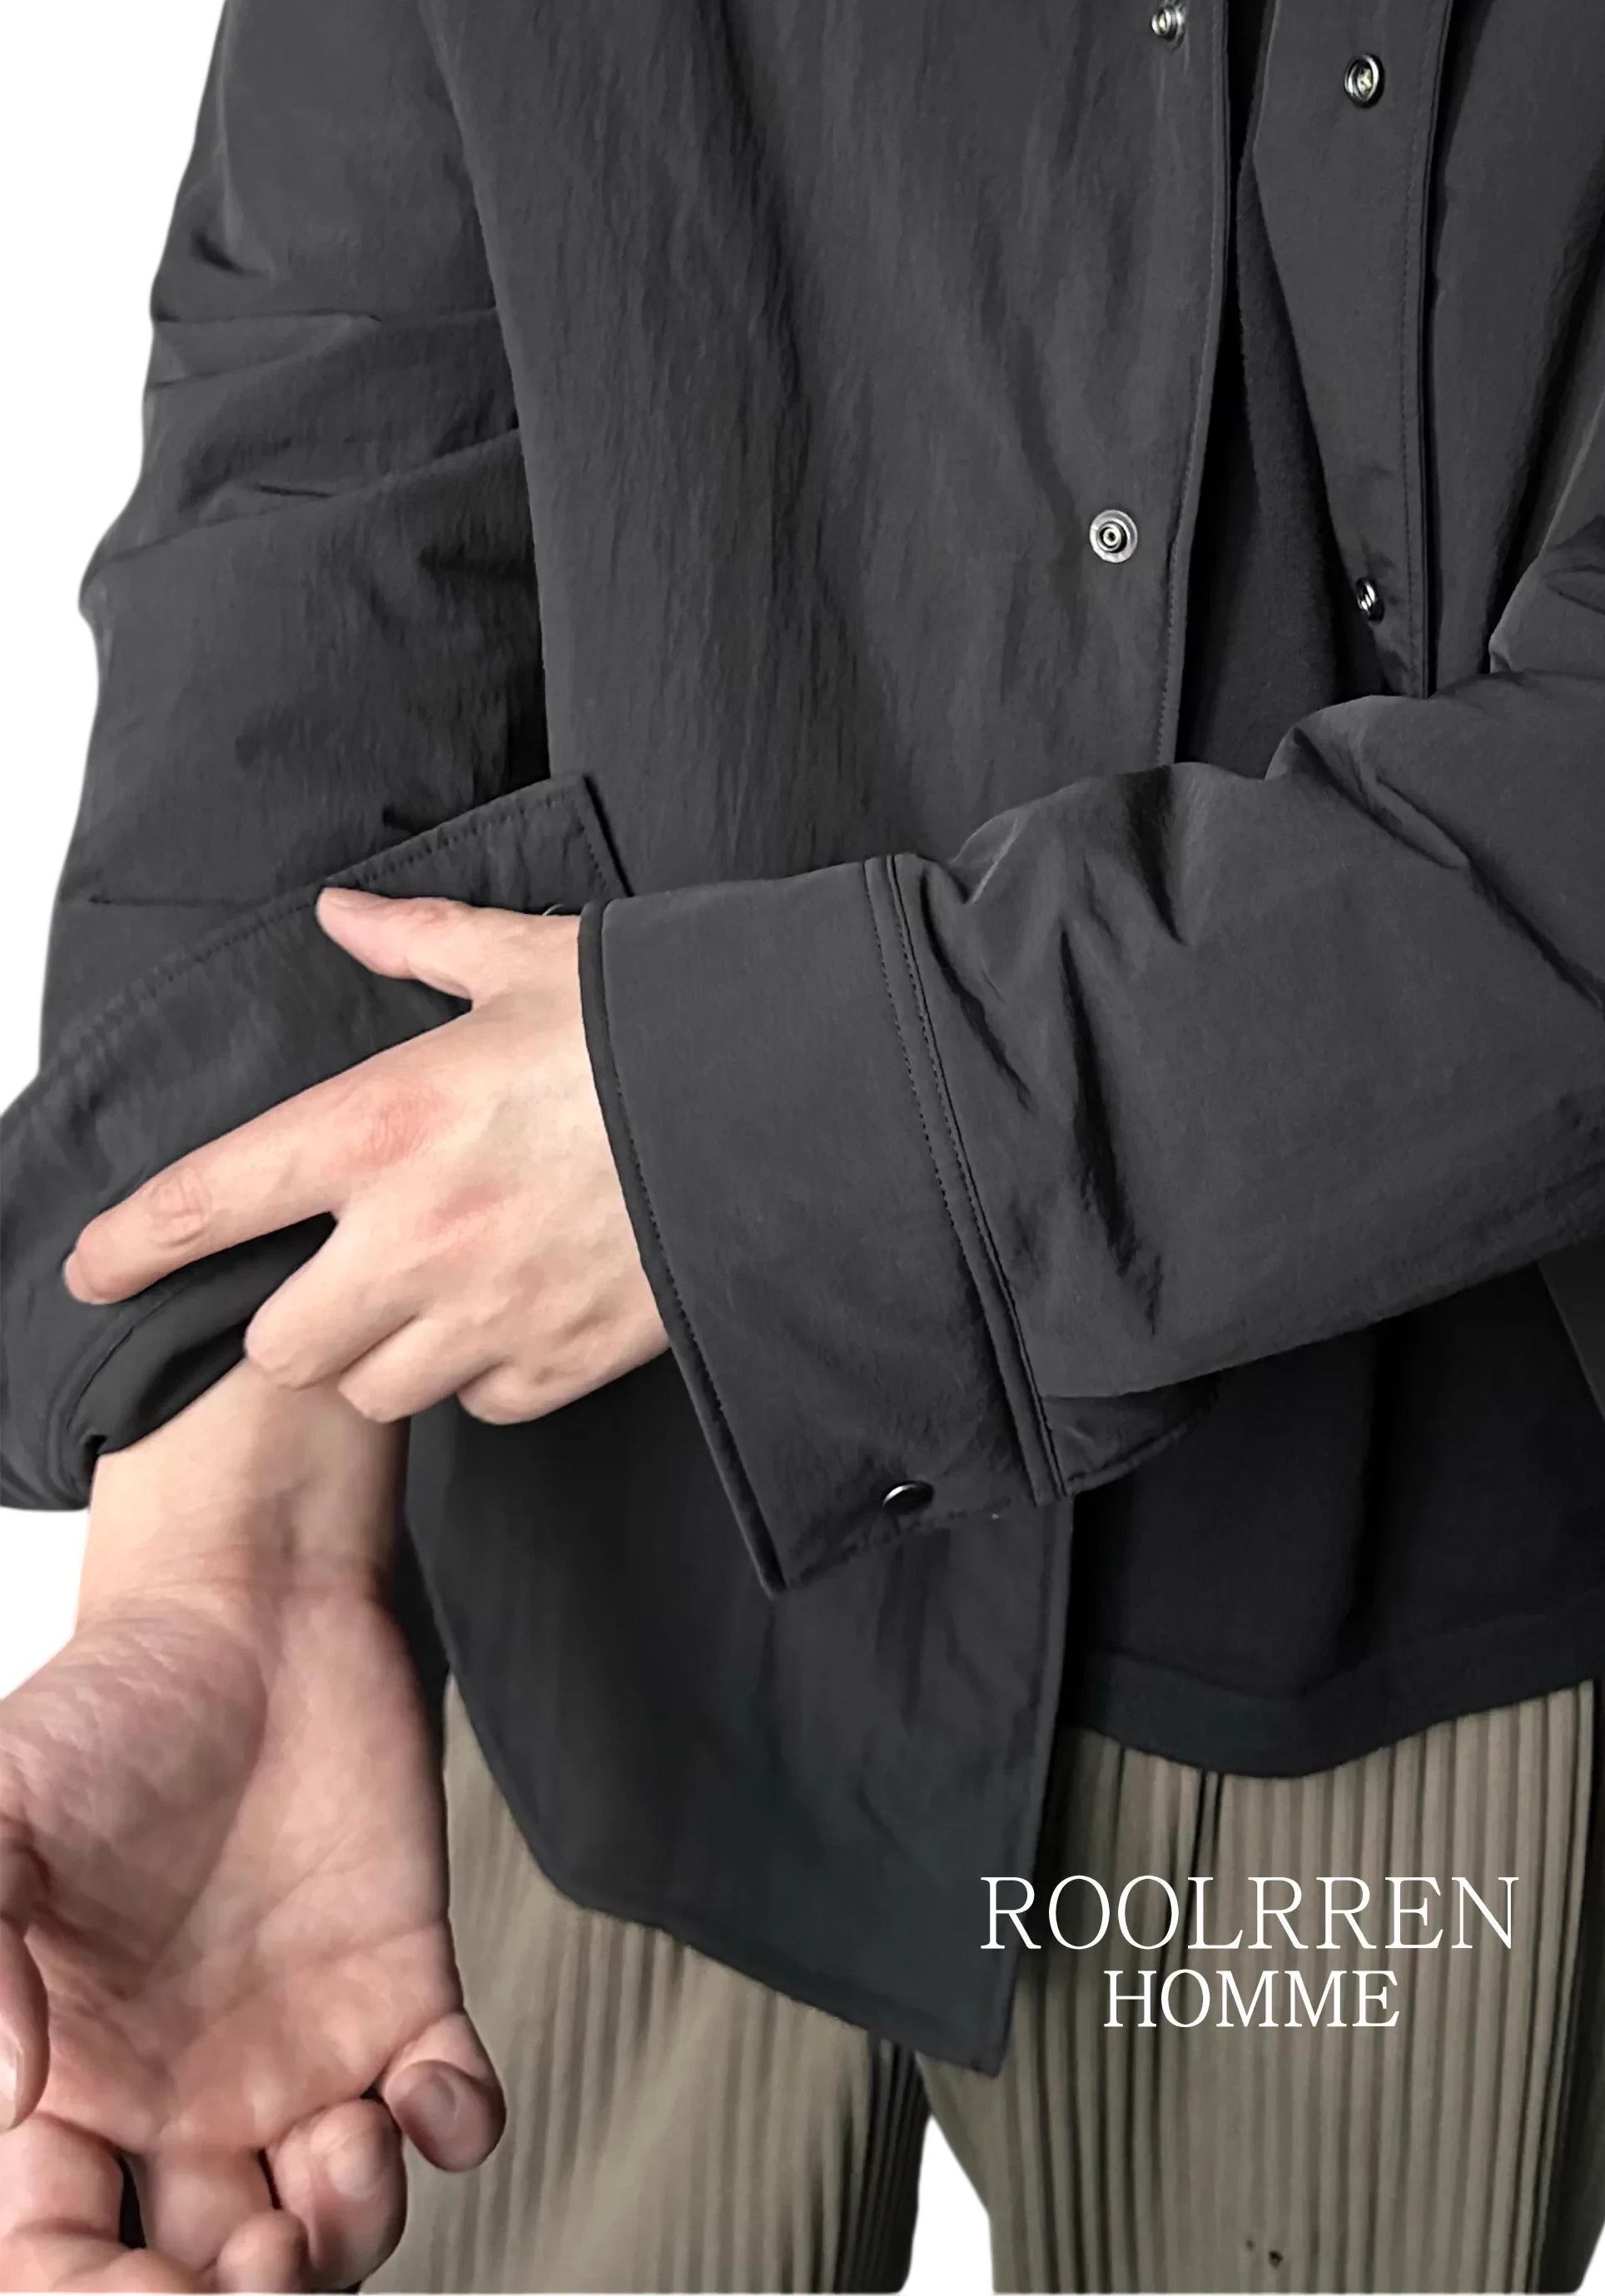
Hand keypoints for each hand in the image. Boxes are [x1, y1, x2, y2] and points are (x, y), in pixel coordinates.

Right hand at [0, 1370, 501, 2289]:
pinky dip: (457, 2126)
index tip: (131, 2287)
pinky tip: (435, 2092)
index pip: (58, 2258)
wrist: (247, 1610)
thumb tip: (6, 2096)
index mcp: (69, 2088)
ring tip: (341, 2158)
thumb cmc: (111, 1710)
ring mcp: (297, 2050)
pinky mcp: (399, 1987)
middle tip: (254, 2265)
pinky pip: (444, 2104)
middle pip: (201, 2277)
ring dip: (348, 2234)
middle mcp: (181, 2098)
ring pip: (331, 2222)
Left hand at [62, 894, 666, 1429]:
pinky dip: (489, 1373)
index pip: (210, 1201)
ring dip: (390, 1353)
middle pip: (280, 1345)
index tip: (93, 1268)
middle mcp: (417, 1234)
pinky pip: (484, 1404)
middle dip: (300, 1318)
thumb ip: (418, 943)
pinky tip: (523, 1311)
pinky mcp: (562, 1363)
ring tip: (441, 1294)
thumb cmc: (656, 1026)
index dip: (131, 1245)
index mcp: (385, 1123)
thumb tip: (341, 915)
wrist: (796, 1106)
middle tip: (344, 1274)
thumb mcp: (531, 961)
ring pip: (375, 1389)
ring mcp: (489, 1312)